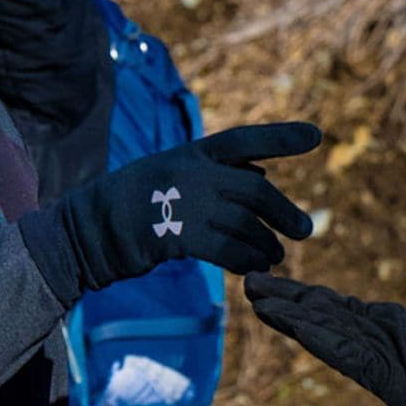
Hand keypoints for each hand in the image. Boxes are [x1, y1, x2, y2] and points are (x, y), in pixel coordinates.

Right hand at [24, 123, 320, 296]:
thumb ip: (216, 172)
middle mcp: (191, 171)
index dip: (281, 138)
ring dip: (266, 243)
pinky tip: (255, 270)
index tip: (316, 135)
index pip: (245, 139)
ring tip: (276, 257)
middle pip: (255, 189)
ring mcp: (184, 202)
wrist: (89, 227)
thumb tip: (262, 173)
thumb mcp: (174, 172)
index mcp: (192, 152)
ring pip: (244, 223)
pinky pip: (226, 249)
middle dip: (284, 211)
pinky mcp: (177, 235)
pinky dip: (246, 260)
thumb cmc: (134, 201)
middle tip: (305, 231)